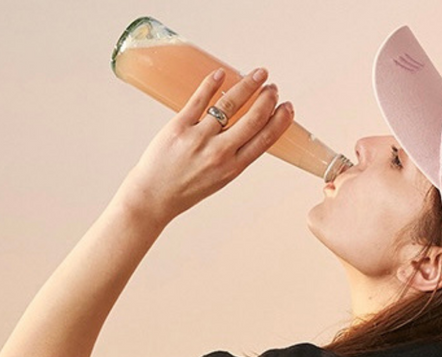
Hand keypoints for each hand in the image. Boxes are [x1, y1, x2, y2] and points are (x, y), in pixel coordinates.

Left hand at [116, 66, 293, 225]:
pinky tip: (222, 74)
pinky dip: (211, 84)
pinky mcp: (179, 126)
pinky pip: (199, 100)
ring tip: (258, 75)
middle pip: (251, 120)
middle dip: (266, 100)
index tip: (287, 108)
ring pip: (229, 105)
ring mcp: (199, 138)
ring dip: (247, 86)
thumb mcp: (219, 180)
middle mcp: (219, 153)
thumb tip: (246, 132)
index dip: (279, 121)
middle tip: (273, 87)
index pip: (263, 140)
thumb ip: (233, 157)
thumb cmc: (185, 190)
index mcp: (233, 168)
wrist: (154, 197)